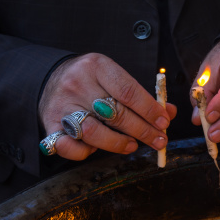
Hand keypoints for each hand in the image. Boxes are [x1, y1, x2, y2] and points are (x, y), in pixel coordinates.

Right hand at [39, 53, 176, 159]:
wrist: (51, 78)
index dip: (150, 110)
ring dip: (119, 143)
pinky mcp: (50, 123)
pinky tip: (97, 149)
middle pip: (116, 114)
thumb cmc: (93, 81)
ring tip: (132, 145)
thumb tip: (169, 113)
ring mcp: (62, 105)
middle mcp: (78, 84)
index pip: (129, 91)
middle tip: (159, 140)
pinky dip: (86, 152)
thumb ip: (143, 96)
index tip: (164, 122)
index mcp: (98, 67)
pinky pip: (69, 147)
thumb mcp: (116, 79)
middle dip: (144, 131)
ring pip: (94, 132)